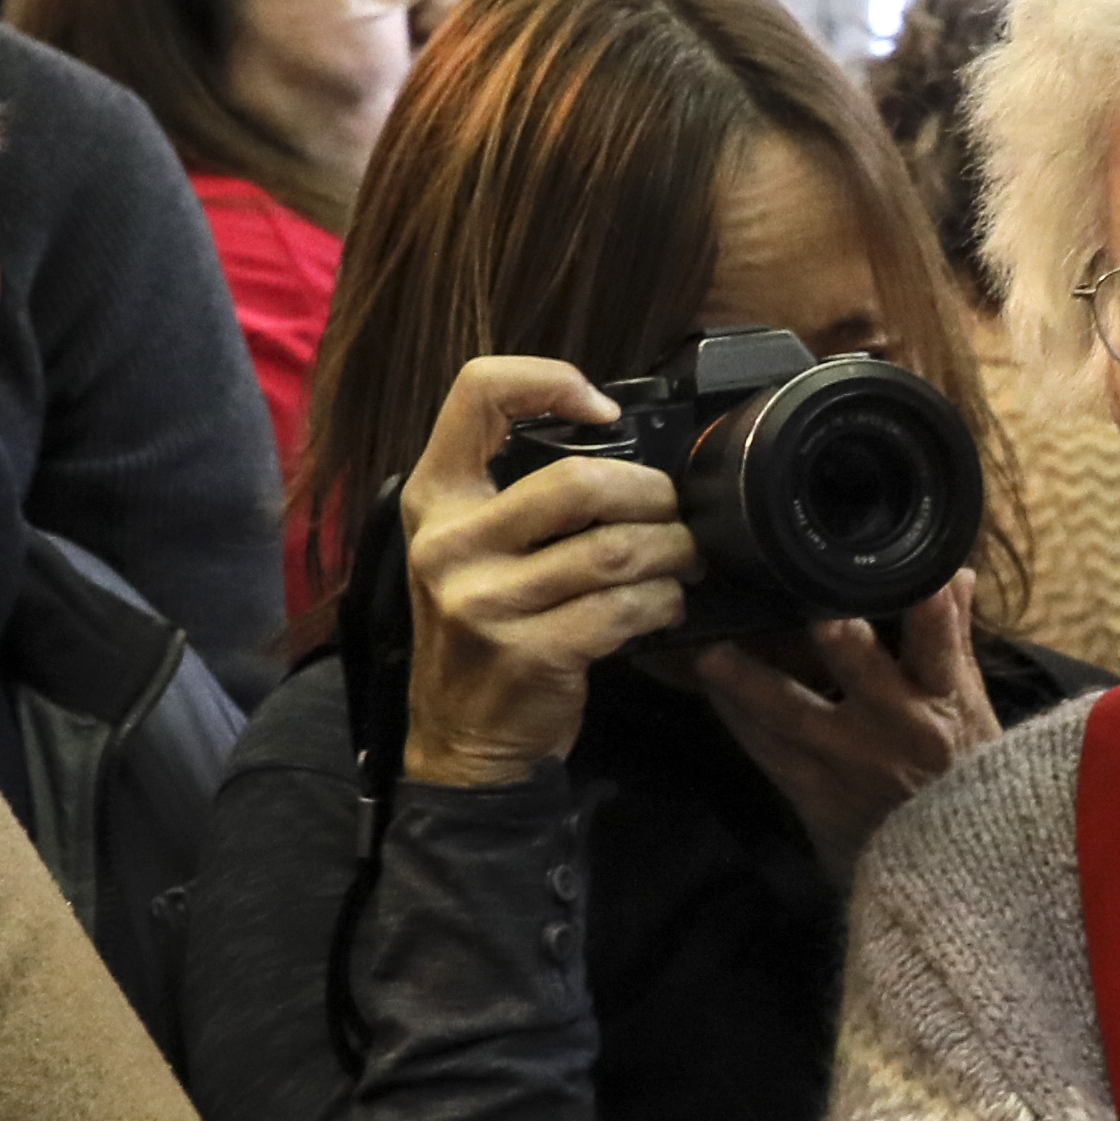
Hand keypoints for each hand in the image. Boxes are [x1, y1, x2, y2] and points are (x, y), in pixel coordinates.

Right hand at [399, 359, 700, 788]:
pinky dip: (662, 602)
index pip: (477, 393)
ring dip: (671, 552)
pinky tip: (665, 605)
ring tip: (684, 558)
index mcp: (435, 499)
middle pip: (577, 482)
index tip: (603, 411)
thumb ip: (512, 492)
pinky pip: (623, 610)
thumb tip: (613, 439)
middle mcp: (449, 545)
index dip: (549, 381)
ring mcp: (484, 603)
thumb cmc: (481, 633)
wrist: (461, 740)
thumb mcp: (468, 550)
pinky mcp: (528, 653)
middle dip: (651, 493)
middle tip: (674, 510)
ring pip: (614, 551)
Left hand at [688, 578, 1002, 881]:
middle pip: (859, 669)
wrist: (946, 871)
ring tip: (709, 650)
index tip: (917, 576)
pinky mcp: (813, 794)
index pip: (940, 645)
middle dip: (835, 637)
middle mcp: (895, 729)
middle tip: (803, 607)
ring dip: (745, 678)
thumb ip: (952, 641)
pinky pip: (765, 749)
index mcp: (942, 705)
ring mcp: (848, 762)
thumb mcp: (971, 712)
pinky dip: (737, 715)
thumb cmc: (963, 782)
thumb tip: (953, 576)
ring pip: (788, 709)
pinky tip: (714, 688)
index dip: (929, 609)